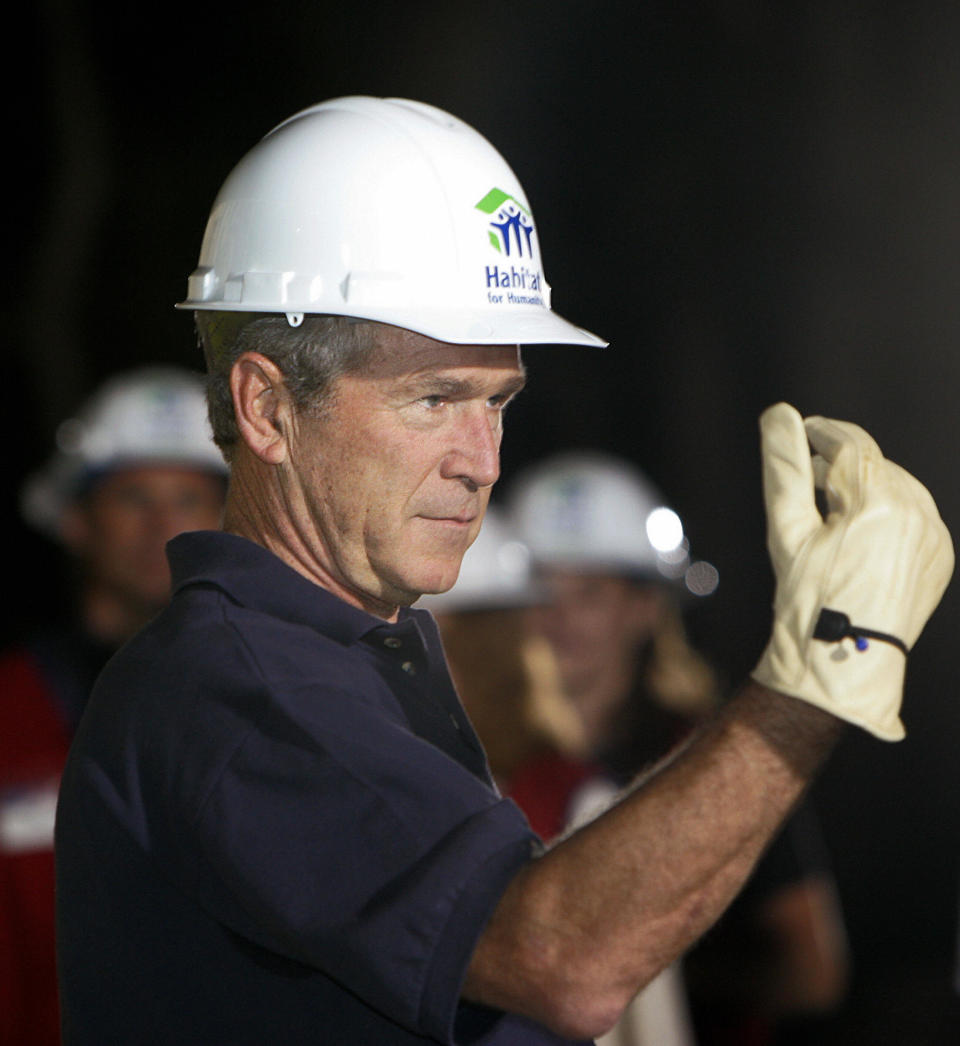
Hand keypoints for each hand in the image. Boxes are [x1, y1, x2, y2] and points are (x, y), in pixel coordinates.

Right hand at [751, 403, 953, 739]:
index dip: (823, 432)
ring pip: (897, 486)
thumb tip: (779, 415)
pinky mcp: (940, 555)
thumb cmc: (808, 597)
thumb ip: (784, 466)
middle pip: (874, 465)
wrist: (844, 659)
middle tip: (810, 476)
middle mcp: (916, 514)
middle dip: (840, 464)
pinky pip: (915, 515)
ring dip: (864, 486)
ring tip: (832, 507)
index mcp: (877, 503)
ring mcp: (933, 536)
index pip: (850, 445)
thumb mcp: (786, 528)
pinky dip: (887, 512)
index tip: (803, 430)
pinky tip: (859, 534)